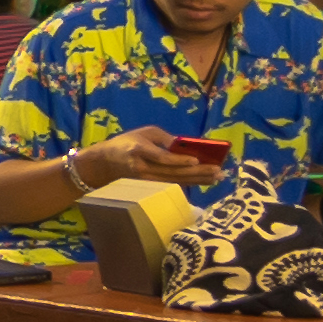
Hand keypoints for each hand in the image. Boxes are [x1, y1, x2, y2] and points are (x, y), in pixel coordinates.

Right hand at [80, 128, 216, 186]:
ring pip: (175, 182)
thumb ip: (162, 137)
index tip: (197, 159)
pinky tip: (203, 181)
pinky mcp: (149, 189)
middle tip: (218, 171)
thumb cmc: (126, 143)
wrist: (104, 164)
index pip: (161, 158)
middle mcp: (142, 169)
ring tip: (216, 177)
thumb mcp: (141, 132)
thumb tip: (182, 146)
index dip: (179, 160)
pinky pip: (172, 186)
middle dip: (197, 172)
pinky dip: (189, 183)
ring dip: (198, 180)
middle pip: (173, 173)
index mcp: (138, 150)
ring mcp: (145, 182)